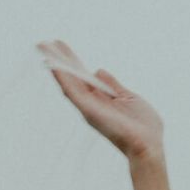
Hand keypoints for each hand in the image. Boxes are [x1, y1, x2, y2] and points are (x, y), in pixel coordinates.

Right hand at [38, 39, 164, 164]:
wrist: (148, 146)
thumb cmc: (144, 128)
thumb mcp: (130, 98)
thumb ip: (113, 85)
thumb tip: (98, 70)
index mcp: (101, 98)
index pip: (83, 76)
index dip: (71, 60)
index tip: (59, 44)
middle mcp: (92, 103)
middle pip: (72, 77)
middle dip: (58, 59)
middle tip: (42, 43)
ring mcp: (89, 107)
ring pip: (68, 82)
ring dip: (55, 64)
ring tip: (42, 47)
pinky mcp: (89, 111)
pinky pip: (72, 92)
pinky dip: (62, 78)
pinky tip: (53, 65)